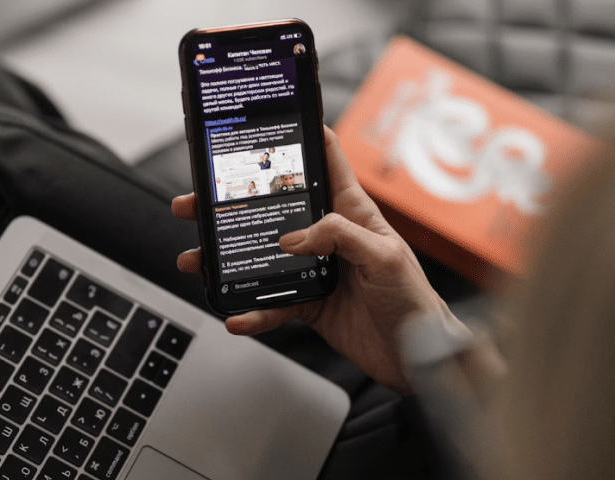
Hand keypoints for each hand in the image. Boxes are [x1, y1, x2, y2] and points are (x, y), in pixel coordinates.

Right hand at [171, 126, 459, 391]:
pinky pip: (271, 304)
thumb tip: (293, 238)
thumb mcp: (385, 256)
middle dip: (232, 203)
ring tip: (197, 260)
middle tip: (197, 201)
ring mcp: (313, 270)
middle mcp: (328, 237)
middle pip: (273, 210)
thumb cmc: (414, 299)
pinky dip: (251, 311)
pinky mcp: (307, 303)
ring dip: (226, 259)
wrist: (417, 356)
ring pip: (261, 257)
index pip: (326, 162)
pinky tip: (236, 315)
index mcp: (352, 213)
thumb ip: (341, 236)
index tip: (269, 119)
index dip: (302, 136)